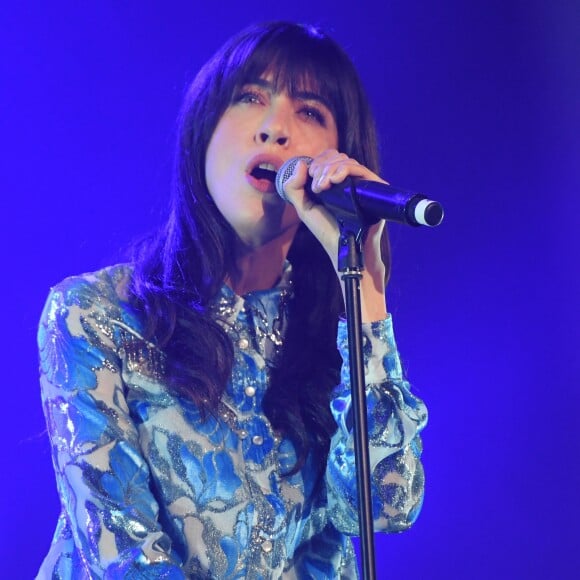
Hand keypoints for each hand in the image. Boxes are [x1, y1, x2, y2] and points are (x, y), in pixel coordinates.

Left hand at [282, 149, 388, 320]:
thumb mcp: (304, 208)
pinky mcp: (373, 188)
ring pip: (346, 161)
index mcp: (334, 182)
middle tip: (317, 187)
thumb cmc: (326, 231)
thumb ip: (293, 188)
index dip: (317, 163)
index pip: (327, 158)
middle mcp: (349, 180)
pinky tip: (335, 181)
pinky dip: (344, 170)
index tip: (310, 179)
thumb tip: (301, 163)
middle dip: (321, 167)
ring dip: (329, 170)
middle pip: (336, 156)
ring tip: (322, 188)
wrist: (344, 249)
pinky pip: (360, 169)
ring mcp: (361, 183)